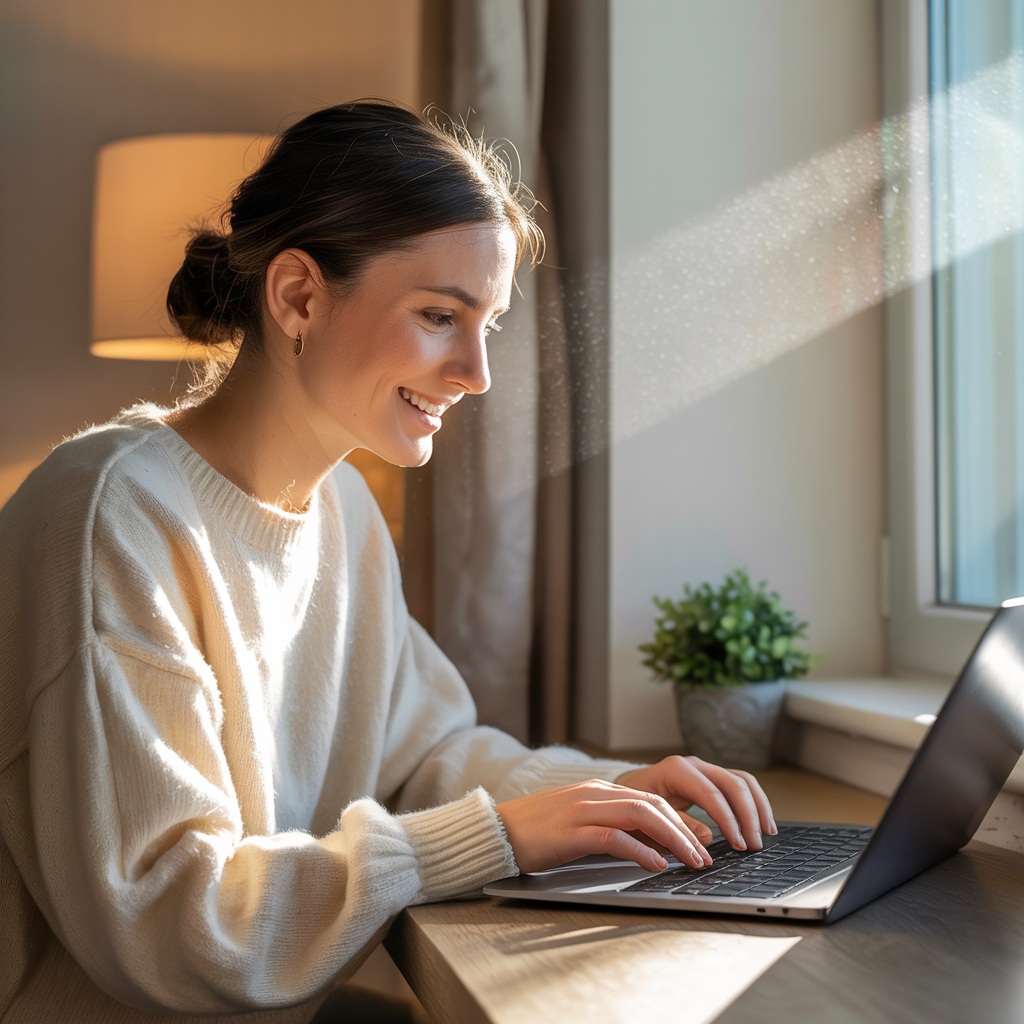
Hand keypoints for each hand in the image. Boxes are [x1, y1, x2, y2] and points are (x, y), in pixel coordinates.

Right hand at [494, 779, 712, 874]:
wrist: (495, 832)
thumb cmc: (537, 833)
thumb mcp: (580, 825)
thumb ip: (612, 827)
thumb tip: (651, 846)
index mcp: (597, 789)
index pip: (650, 798)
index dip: (680, 819)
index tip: (701, 841)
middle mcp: (594, 793)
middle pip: (652, 804)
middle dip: (685, 830)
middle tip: (705, 855)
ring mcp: (581, 809)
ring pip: (640, 814)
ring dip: (672, 839)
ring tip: (690, 860)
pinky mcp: (570, 831)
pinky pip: (614, 836)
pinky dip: (640, 850)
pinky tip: (656, 864)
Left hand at [615, 755, 776, 852]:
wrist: (625, 792)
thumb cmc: (633, 805)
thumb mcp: (648, 818)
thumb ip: (676, 826)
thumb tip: (708, 837)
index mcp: (676, 770)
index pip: (711, 794)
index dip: (728, 820)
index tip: (738, 844)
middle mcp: (694, 765)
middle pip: (733, 784)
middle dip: (748, 815)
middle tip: (754, 845)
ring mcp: (704, 769)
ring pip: (742, 781)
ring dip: (758, 807)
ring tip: (766, 834)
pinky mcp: (711, 778)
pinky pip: (740, 785)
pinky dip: (754, 802)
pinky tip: (761, 822)